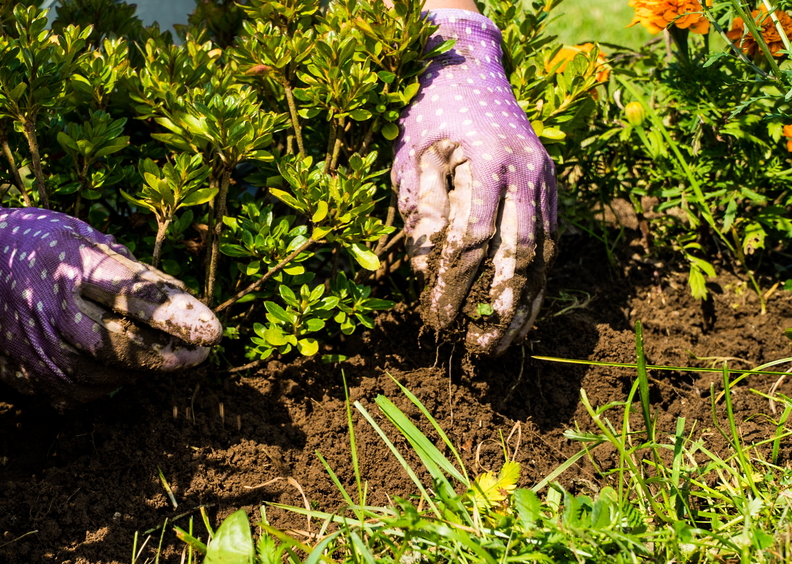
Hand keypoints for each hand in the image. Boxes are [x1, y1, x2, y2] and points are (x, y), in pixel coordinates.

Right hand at [0, 196, 221, 406]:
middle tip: (200, 352)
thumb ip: (126, 269)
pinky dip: (106, 382)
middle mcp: (48, 312)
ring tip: (157, 352)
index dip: (174, 316)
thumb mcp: (80, 236)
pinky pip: (79, 392)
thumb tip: (177, 303)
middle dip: (166, 355)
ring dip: (139, 368)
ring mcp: (33, 349)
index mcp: (66, 267)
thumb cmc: (34, 244)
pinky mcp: (24, 376)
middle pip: (119, 346)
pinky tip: (118, 365)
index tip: (212, 329)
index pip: (130, 296)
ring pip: (103, 375)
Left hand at [392, 9, 556, 354]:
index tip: (435, 320)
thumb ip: (419, 211)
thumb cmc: (429, 112)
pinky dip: (534, 280)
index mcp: (489, 160)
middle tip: (479, 350)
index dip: (454, 285)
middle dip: (498, 308)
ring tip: (503, 344)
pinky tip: (520, 310)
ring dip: (524, 304)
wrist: (468, 65)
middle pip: (519, 255)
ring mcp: (546, 178)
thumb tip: (425, 272)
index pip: (473, 240)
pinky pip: (549, 241)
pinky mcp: (551, 184)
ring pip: (543, 254)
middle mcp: (529, 171)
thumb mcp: (410, 154)